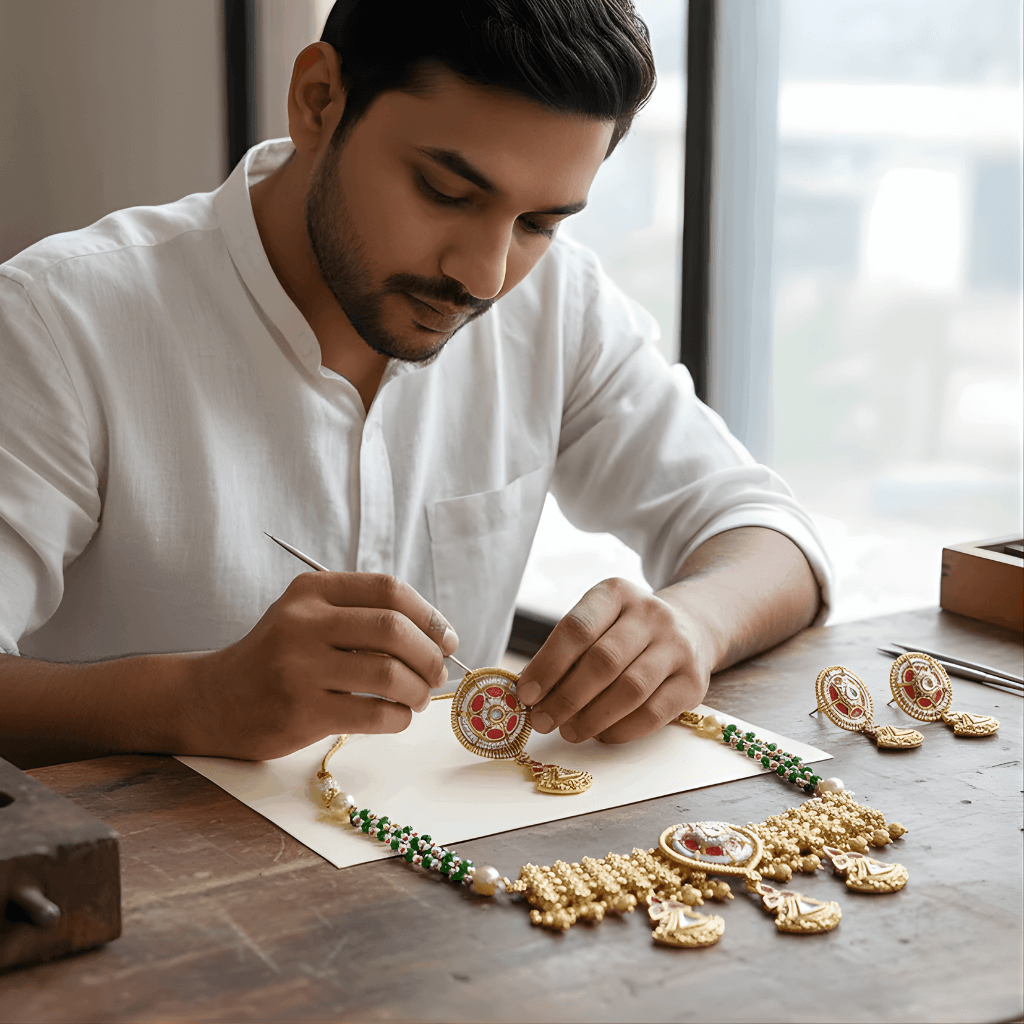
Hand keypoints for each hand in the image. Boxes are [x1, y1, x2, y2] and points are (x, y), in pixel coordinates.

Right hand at [183, 572, 458, 759]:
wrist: (211, 700)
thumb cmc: (276, 658)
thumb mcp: (308, 617)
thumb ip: (362, 616)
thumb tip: (438, 638)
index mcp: (312, 591)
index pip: (388, 589)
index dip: (430, 615)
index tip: (447, 639)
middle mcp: (303, 622)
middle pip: (394, 629)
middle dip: (429, 655)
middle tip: (437, 674)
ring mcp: (299, 667)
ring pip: (388, 673)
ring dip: (417, 690)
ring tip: (417, 699)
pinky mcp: (301, 712)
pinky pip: (372, 713)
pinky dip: (398, 718)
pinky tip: (396, 717)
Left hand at [514, 578, 713, 744]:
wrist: (691, 628)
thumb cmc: (625, 632)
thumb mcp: (598, 624)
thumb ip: (566, 653)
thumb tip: (529, 693)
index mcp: (616, 593)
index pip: (576, 629)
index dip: (547, 665)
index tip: (526, 694)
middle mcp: (650, 614)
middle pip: (603, 661)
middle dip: (566, 697)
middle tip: (542, 721)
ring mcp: (677, 647)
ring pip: (630, 689)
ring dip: (592, 718)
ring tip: (569, 731)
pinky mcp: (694, 681)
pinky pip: (654, 714)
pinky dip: (622, 730)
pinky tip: (601, 735)